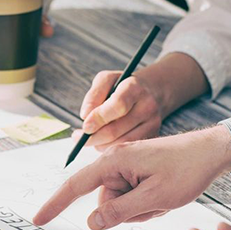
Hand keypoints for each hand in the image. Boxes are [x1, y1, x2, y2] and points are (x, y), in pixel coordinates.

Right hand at [33, 126, 230, 229]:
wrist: (212, 151)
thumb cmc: (187, 168)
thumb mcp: (154, 197)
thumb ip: (119, 211)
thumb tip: (91, 222)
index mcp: (113, 161)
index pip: (75, 186)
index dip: (55, 205)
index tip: (39, 219)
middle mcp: (114, 161)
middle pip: (104, 200)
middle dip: (127, 209)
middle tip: (155, 202)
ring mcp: (125, 166)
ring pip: (118, 202)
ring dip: (139, 207)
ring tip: (162, 196)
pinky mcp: (134, 170)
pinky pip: (129, 197)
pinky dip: (145, 202)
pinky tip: (162, 193)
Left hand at [75, 53, 209, 150]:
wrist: (152, 91)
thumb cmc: (122, 86)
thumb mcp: (106, 80)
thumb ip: (94, 95)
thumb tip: (85, 116)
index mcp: (134, 88)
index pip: (118, 106)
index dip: (99, 118)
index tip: (84, 127)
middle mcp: (147, 106)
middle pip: (115, 130)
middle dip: (92, 137)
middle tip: (77, 138)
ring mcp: (152, 123)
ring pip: (119, 143)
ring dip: (99, 144)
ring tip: (90, 138)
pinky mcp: (153, 136)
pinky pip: (126, 149)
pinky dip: (110, 148)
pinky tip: (103, 141)